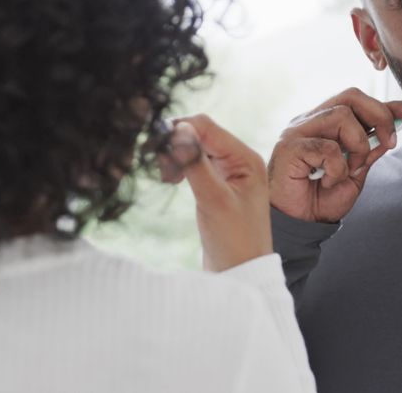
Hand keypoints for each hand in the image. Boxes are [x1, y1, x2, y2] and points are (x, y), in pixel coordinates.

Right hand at [158, 114, 271, 272]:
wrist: (240, 274)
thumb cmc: (234, 241)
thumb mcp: (213, 200)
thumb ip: (195, 163)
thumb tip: (178, 129)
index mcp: (246, 158)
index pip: (206, 126)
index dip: (178, 129)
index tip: (155, 147)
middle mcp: (239, 159)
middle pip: (199, 133)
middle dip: (175, 143)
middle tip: (160, 168)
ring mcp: (228, 171)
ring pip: (194, 146)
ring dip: (176, 155)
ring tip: (166, 178)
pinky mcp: (217, 183)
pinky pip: (194, 162)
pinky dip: (179, 166)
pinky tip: (171, 180)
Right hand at [268, 88, 401, 222]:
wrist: (298, 224)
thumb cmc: (321, 200)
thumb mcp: (355, 174)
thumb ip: (369, 152)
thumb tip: (389, 134)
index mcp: (324, 124)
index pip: (358, 102)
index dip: (388, 104)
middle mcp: (310, 121)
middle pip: (351, 97)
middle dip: (380, 117)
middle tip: (389, 144)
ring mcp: (297, 131)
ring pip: (342, 116)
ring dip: (358, 146)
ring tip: (350, 171)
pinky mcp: (289, 147)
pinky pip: (328, 147)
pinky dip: (337, 169)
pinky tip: (327, 182)